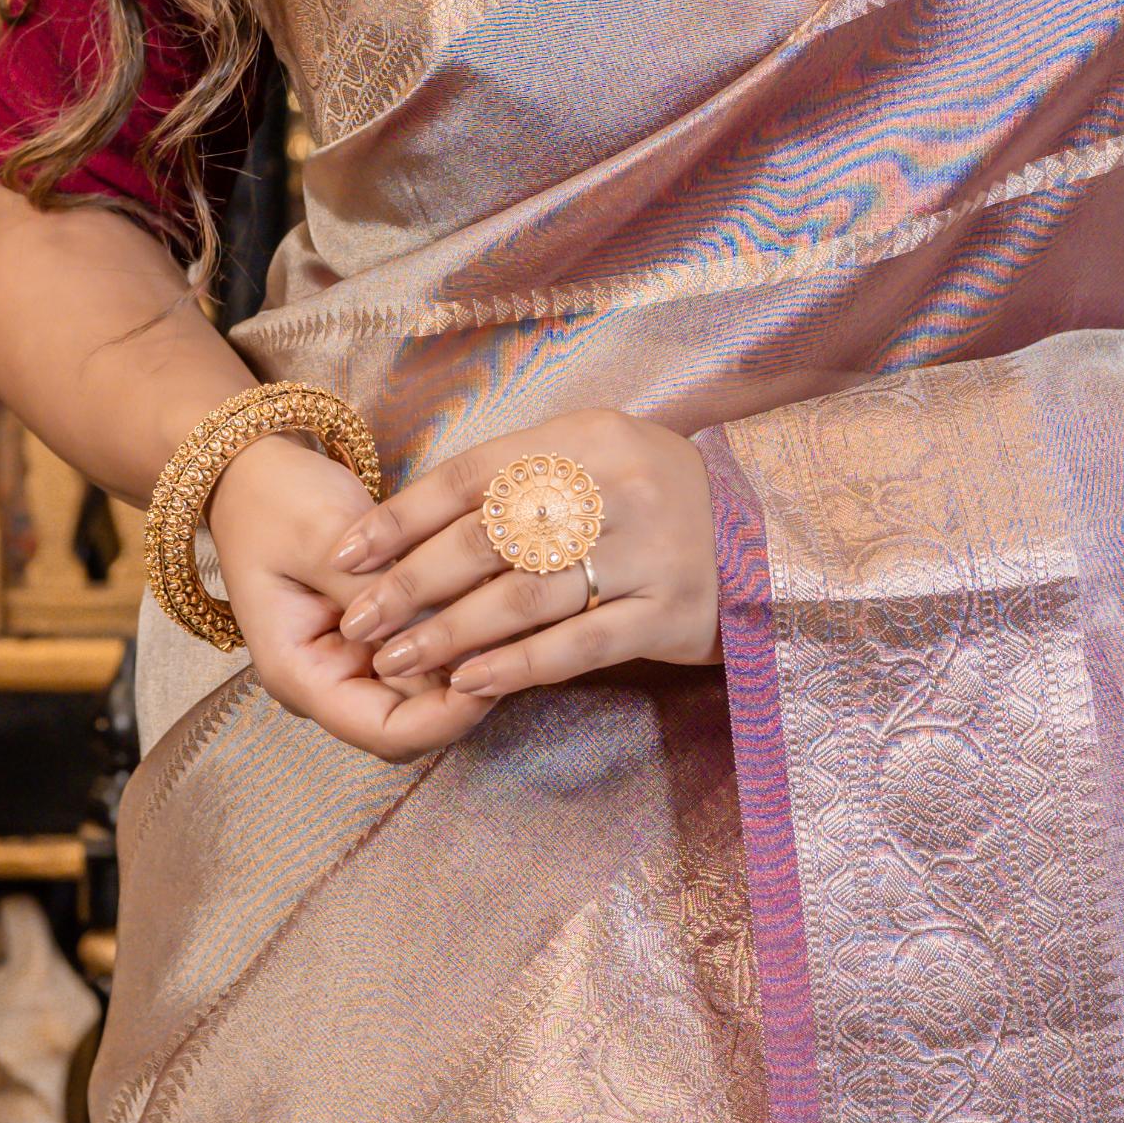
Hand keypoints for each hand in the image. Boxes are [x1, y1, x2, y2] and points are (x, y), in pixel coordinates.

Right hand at [201, 430, 498, 758]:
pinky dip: (462, 644)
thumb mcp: (321, 535)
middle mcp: (328, 681)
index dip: (444, 721)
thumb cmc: (275, 499)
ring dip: (470, 669)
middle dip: (466, 699)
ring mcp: (354, 661)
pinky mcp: (377, 636)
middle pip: (413, 725)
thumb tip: (441, 631)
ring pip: (428, 696)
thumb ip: (376, 588)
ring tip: (519, 629)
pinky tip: (498, 611)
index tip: (491, 681)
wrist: (253, 470)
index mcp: (299, 673)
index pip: (384, 733)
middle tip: (521, 650)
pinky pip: (429, 658)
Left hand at [329, 408, 717, 703]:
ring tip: (397, 662)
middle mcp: (610, 488)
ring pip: (522, 599)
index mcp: (581, 439)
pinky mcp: (670, 613)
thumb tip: (413, 521)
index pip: (469, 476)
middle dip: (410, 586)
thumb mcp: (595, 455)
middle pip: (485, 541)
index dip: (401, 518)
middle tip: (358, 622)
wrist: (776, 528)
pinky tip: (470, 683)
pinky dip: (517, 667)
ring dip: (450, 636)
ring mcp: (644, 552)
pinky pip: (577, 646)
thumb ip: (518, 476)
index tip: (347, 554)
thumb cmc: (658, 494)